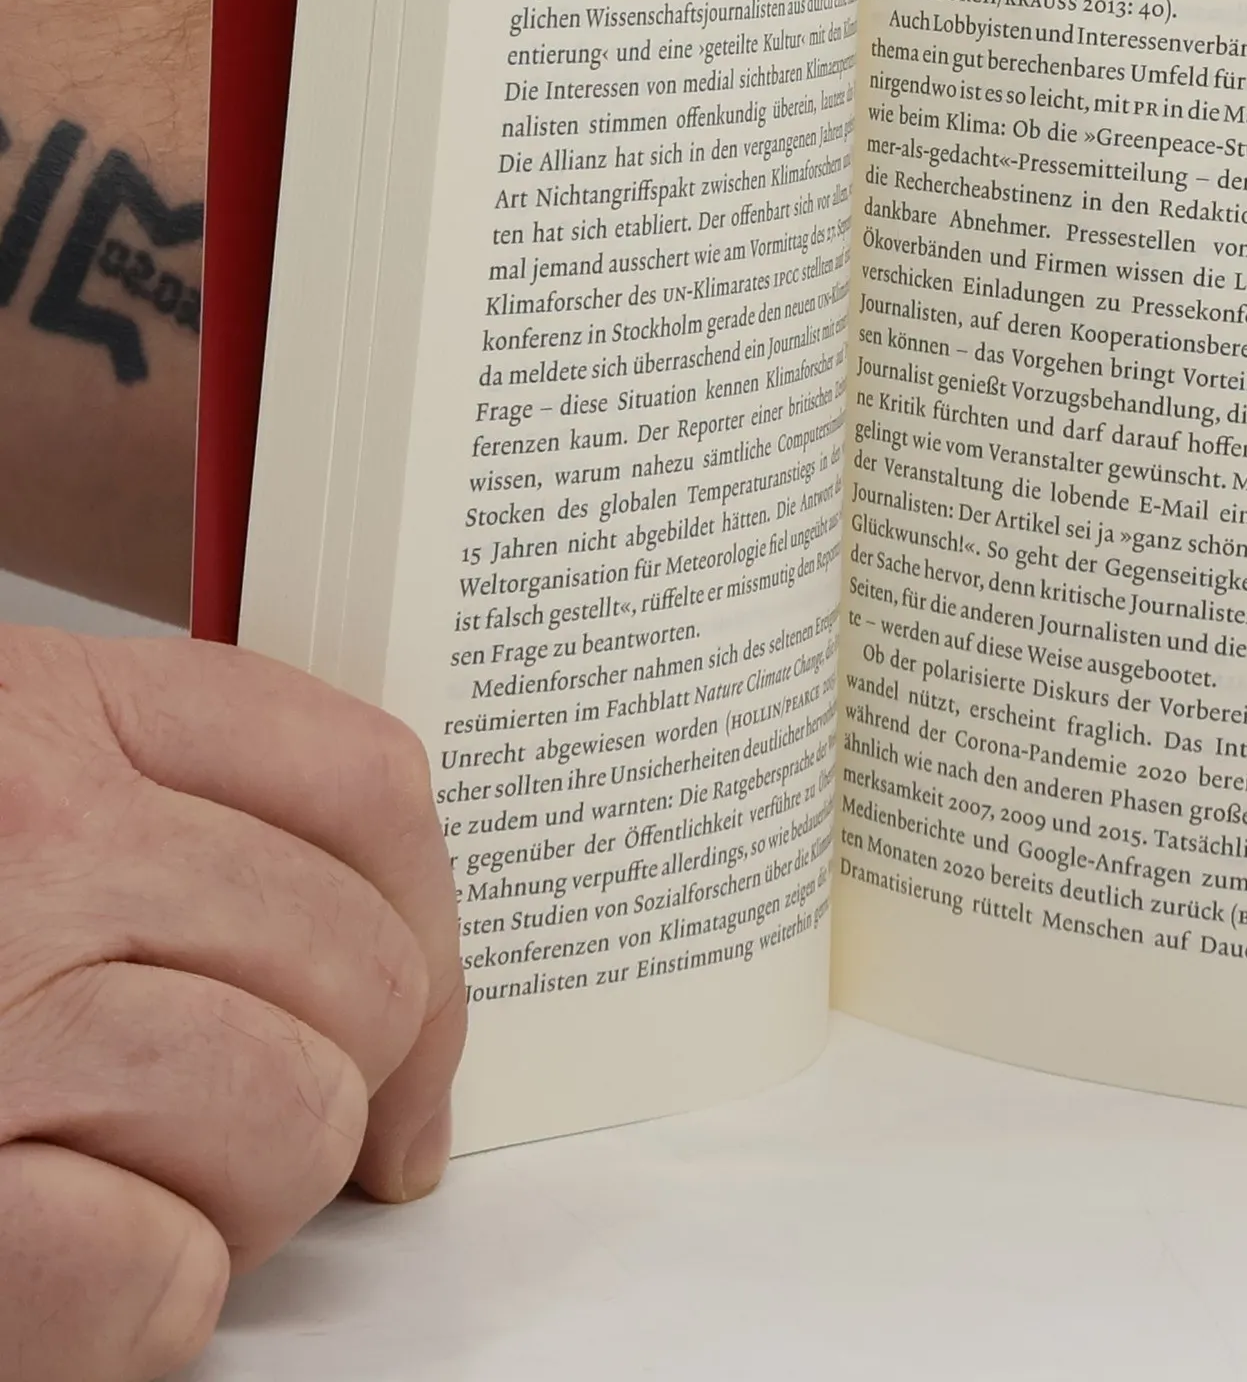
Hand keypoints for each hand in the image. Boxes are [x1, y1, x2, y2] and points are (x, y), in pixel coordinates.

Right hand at [0, 632, 465, 1378]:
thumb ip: (160, 811)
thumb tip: (378, 941)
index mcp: (52, 712)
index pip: (363, 783)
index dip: (432, 928)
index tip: (422, 1031)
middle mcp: (27, 841)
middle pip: (354, 968)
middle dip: (342, 1084)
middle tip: (256, 1128)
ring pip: (287, 1117)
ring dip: (246, 1197)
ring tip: (137, 1190)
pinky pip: (156, 1277)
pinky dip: (147, 1307)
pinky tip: (73, 1279)